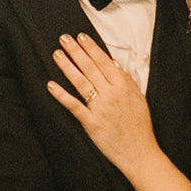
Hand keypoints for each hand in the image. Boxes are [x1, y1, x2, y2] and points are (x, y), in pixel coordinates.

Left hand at [47, 33, 157, 170]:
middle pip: (90, 68)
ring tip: (57, 54)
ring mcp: (100, 109)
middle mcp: (111, 95)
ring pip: (80, 82)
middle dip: (75, 51)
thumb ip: (126, 80)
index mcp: (123, 87)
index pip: (104, 62)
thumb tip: (114, 64)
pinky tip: (51, 85)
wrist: (140, 153)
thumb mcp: (139, 98)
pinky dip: (62, 95)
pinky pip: (74, 106)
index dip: (91, 48)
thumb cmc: (140, 126)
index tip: (81, 37)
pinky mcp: (91, 123)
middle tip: (64, 39)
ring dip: (67, 66)